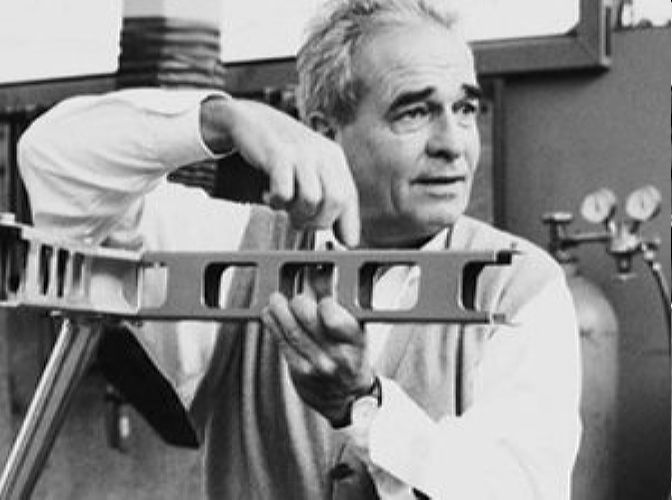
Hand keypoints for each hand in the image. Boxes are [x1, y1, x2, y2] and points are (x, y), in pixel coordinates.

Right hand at [201, 97, 359, 246]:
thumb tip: (349, 240)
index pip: (350, 198)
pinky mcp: (278, 156)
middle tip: (300, 221)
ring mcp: (301, 154)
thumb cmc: (281, 153)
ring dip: (296, 214)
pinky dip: (276, 202)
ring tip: (284, 207)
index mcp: (334, 159)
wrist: (249, 120)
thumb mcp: (310, 169)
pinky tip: (270, 196)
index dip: (347, 225)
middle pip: (335, 202)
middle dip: (318, 223)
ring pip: (312, 201)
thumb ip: (329, 198)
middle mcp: (322, 155)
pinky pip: (284, 193)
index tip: (340, 242)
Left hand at [261, 292, 374, 426]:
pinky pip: (282, 346)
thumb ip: (338, 307)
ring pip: (291, 333)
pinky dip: (273, 327)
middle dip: (297, 304)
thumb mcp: (356, 332)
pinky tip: (269, 315)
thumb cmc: (352, 355)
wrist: (349, 398)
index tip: (322, 301)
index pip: (333, 316)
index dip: (324, 304)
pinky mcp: (299, 373)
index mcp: (355, 340)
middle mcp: (336, 356)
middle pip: (308, 322)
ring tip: (274, 300)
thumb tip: (316, 277)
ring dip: (279, 312)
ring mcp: (316, 366)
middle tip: (294, 297)